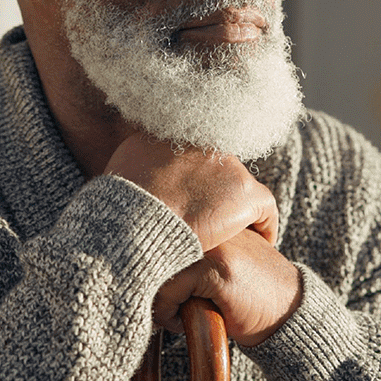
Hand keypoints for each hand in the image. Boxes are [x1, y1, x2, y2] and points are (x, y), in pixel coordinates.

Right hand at [106, 132, 278, 250]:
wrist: (131, 227)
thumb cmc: (115, 214)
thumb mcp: (117, 179)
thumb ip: (136, 172)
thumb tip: (141, 180)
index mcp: (166, 137)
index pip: (191, 156)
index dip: (194, 181)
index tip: (191, 201)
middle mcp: (201, 144)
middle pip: (217, 170)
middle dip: (215, 193)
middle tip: (211, 219)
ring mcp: (228, 165)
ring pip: (239, 190)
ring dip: (235, 211)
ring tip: (236, 235)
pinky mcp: (246, 192)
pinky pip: (264, 209)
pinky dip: (264, 226)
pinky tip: (261, 243)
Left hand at [152, 227, 301, 346]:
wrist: (285, 314)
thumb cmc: (247, 295)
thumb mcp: (220, 265)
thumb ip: (192, 252)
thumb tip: (137, 261)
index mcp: (215, 223)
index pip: (160, 235)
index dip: (152, 267)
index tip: (159, 292)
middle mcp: (215, 227)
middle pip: (153, 252)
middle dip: (152, 284)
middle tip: (164, 308)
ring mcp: (216, 246)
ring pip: (157, 271)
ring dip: (160, 300)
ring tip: (174, 315)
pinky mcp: (215, 268)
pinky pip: (169, 291)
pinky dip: (169, 313)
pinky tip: (183, 322)